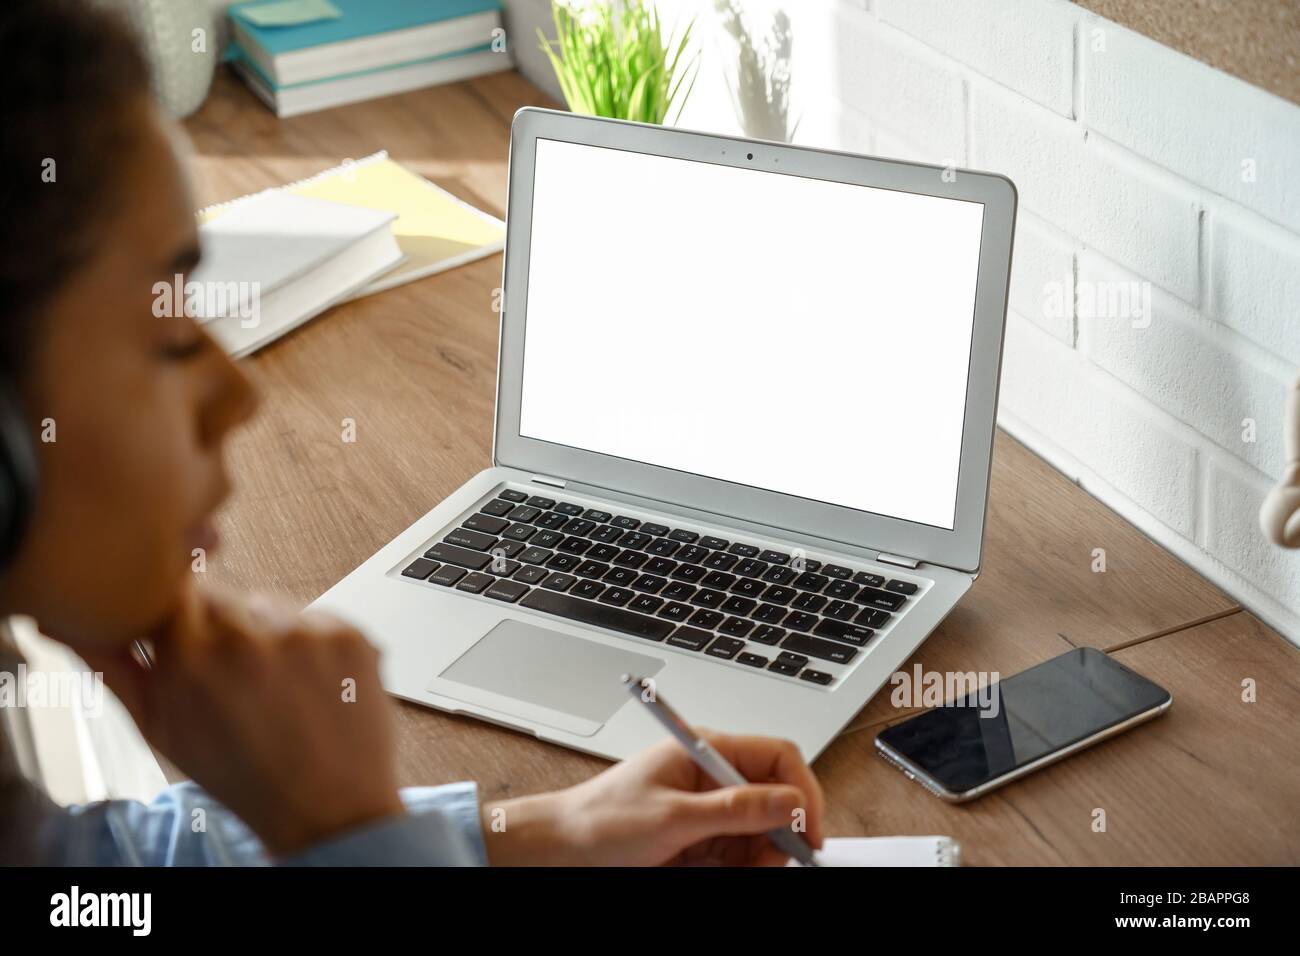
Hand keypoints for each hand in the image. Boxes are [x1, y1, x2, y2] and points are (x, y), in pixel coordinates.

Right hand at [71, 584, 404, 855]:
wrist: (328, 808)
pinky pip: (317, 618)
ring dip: (266, 632)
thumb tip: (71, 623)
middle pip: (222, 593)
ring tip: (274, 687)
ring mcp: (306, 632)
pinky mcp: (350, 634)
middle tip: (232, 676)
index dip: (177, 613)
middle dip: (219, 626)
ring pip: (270, 605)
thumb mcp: (160, 730)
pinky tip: (310, 687)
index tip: (184, 635)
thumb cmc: (241, 774)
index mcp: (191, 656)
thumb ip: (114, 667)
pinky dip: (311, 644)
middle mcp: (249, 636)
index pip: (172, 589)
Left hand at [482, 732, 824, 865]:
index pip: (778, 757)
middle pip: (776, 800)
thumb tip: (787, 801)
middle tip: (767, 863)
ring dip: (758, 857)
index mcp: (706, 752)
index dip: (801, 791)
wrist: (560, 851)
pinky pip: (740, 855)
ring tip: (726, 869)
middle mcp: (713, 777)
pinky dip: (739, 868)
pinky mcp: (701, 840)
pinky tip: (714, 872)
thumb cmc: (600, 822)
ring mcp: (708, 810)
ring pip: (762, 834)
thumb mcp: (672, 818)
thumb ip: (734, 809)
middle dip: (779, 833)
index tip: (807, 831)